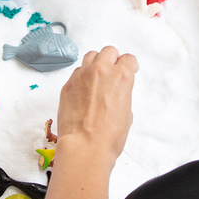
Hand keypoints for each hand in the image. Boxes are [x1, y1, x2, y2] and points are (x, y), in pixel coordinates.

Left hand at [56, 46, 138, 163]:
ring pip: (91, 56)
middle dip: (113, 59)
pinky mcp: (68, 84)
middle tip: (113, 71)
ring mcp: (82, 75)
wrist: (84, 146)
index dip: (131, 65)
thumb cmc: (108, 136)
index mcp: (121, 76)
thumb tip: (116, 93)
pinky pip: (77, 72)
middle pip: (109, 51)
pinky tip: (84, 90)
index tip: (130, 69)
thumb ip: (123, 94)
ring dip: (96, 63)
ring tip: (97, 76)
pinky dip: (82, 76)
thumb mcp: (127, 113)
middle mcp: (101, 70)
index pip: (129, 59)